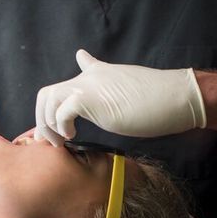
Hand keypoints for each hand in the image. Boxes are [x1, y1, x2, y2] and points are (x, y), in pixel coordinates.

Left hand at [34, 49, 206, 144]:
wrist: (174, 96)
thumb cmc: (155, 99)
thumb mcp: (125, 90)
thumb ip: (107, 90)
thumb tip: (97, 78)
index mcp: (94, 76)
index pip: (62, 85)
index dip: (52, 108)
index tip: (55, 129)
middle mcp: (86, 79)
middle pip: (45, 93)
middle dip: (42, 119)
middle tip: (53, 141)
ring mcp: (87, 86)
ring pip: (48, 99)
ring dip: (49, 124)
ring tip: (62, 141)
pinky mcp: (91, 98)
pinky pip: (62, 110)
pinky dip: (61, 125)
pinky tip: (73, 135)